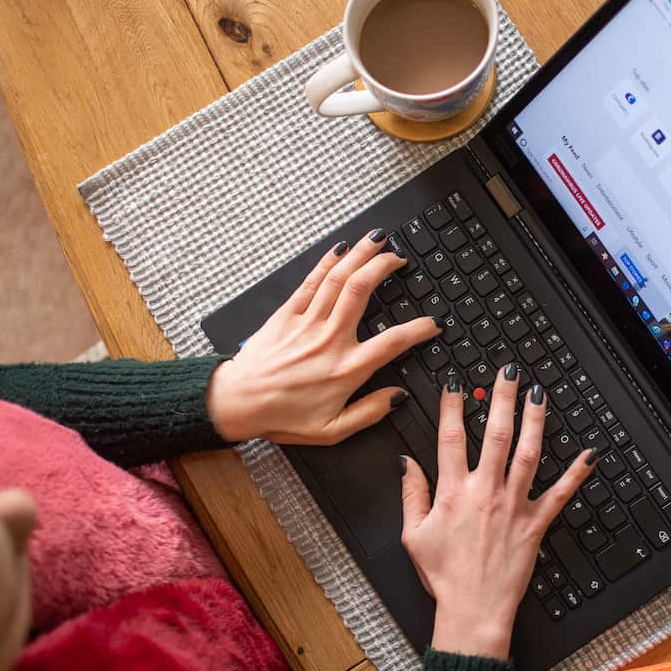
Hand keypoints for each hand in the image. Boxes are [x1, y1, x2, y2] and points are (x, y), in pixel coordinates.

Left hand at [206, 229, 439, 444]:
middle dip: (384, 267)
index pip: (393, 341)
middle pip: (363, 290)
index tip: (433, 322)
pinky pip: (311, 282)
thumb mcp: (332, 430)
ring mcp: (307, 323)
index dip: (419, 329)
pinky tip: (340, 250)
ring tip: (377, 240)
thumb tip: (398, 397)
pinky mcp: (286, 315)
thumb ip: (370, 412)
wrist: (236, 403)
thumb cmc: (281, 417)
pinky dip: (327, 262)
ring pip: (338, 279)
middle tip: (399, 259)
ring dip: (360, 254)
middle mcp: (329, 340)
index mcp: (346, 369)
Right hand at [399, 363, 596, 658]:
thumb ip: (411, 494)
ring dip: (536, 421)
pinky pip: (560, 495)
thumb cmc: (443, 577)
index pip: (450, 437)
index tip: (455, 381)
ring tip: (539, 394)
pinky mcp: (535, 525)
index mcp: (453, 493)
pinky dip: (576, 474)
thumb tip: (406, 462)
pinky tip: (589, 453)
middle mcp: (485, 493)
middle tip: (508, 371)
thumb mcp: (413, 535)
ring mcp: (513, 507)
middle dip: (502, 398)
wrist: (473, 612)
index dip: (451, 405)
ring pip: (528, 454)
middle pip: (496, 435)